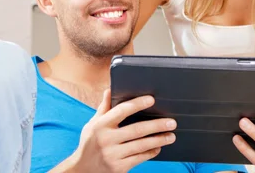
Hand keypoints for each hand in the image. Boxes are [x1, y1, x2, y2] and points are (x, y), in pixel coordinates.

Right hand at [55, 89, 176, 172]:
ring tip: (171, 136)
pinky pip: (139, 158)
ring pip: (141, 145)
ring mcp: (113, 155)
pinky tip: (159, 148)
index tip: (151, 99)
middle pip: (137, 130)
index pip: (122, 111)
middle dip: (156, 125)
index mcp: (101, 125)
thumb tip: (110, 89)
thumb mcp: (93, 124)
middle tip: (172, 122)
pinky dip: (151, 152)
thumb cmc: (90, 143)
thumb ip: (104, 108)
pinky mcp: (119, 168)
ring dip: (159, 140)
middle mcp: (106, 139)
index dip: (137, 104)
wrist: (82, 170)